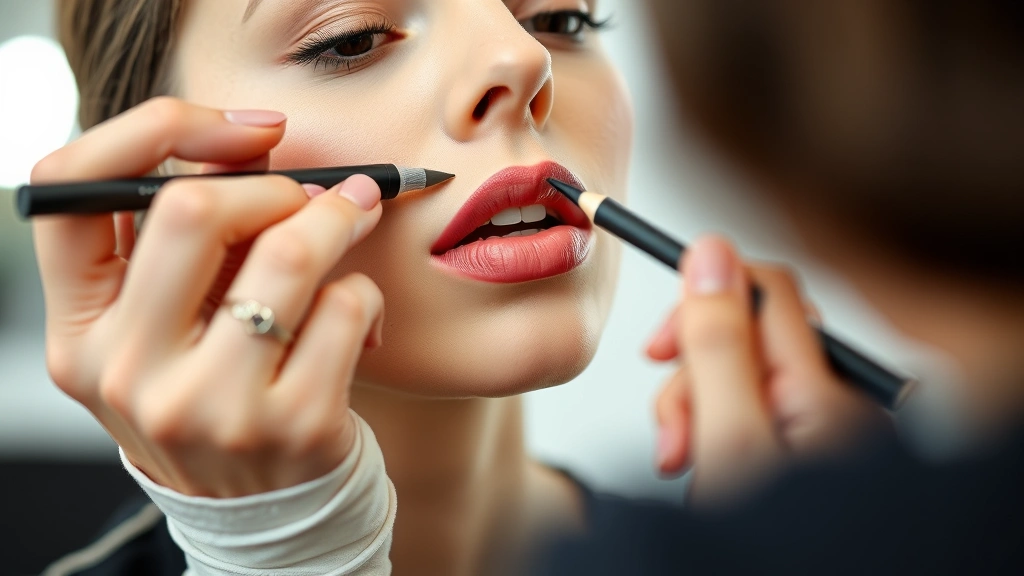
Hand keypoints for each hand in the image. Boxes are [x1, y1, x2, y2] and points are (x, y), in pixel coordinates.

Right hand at [32, 97, 384, 496]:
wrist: (263, 509)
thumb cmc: (218, 393)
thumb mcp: (167, 330)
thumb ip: (181, 246)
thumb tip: (255, 143)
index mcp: (80, 333)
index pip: (67, 190)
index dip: (153, 132)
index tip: (239, 134)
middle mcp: (128, 372)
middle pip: (190, 209)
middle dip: (273, 184)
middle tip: (309, 195)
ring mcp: (210, 406)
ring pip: (286, 254)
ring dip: (337, 218)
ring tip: (355, 217)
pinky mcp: (294, 425)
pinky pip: (347, 306)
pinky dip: (367, 293)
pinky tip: (361, 316)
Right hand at [647, 236, 881, 507]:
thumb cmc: (778, 549)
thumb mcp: (730, 442)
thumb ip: (720, 345)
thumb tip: (709, 254)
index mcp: (828, 390)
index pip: (767, 289)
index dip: (704, 295)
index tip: (659, 338)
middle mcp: (830, 400)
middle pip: (747, 335)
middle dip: (693, 372)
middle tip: (671, 426)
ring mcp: (814, 426)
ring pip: (738, 375)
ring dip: (694, 408)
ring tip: (681, 460)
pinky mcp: (795, 447)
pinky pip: (744, 412)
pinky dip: (710, 432)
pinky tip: (700, 468)